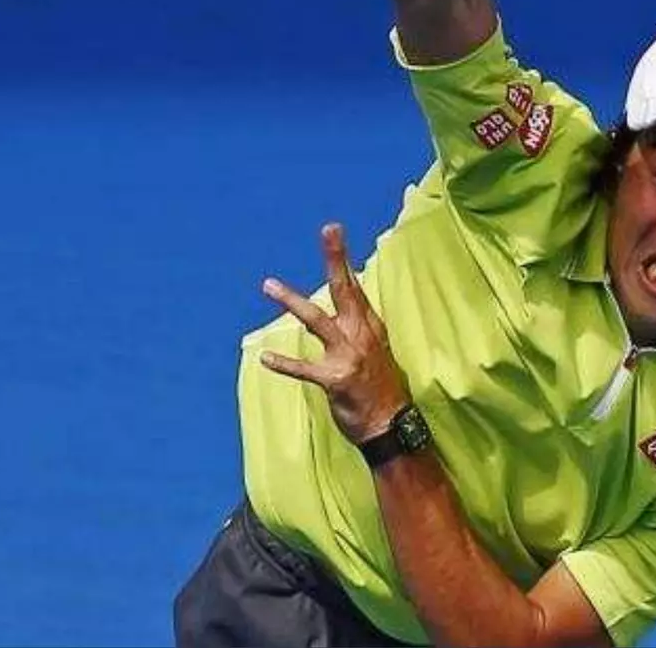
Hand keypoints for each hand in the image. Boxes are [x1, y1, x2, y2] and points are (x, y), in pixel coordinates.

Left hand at [258, 223, 412, 444]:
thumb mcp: (376, 349)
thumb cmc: (381, 387)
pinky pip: (305, 370)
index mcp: (370, 326)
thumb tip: (349, 300)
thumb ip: (360, 324)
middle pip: (345, 289)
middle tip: (329, 230)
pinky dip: (284, 364)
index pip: (354, 287)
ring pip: (317, 320)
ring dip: (292, 301)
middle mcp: (361, 334)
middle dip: (336, 258)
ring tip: (269, 284)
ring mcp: (348, 356)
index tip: (332, 231)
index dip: (342, 259)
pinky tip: (265, 358)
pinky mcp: (335, 380)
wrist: (391, 425)